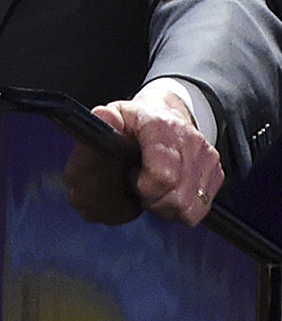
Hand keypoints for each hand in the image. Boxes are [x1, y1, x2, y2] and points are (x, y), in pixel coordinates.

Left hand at [66, 83, 223, 226]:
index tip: (133, 179)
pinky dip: (184, 207)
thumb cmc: (140, 119)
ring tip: (155, 191)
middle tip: (142, 189)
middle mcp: (191, 143)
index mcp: (164, 128)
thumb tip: (103, 117)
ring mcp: (207, 158)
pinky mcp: (217, 172)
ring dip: (170, 208)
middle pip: (177, 198)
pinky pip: (202, 207)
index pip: (162, 175)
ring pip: (191, 209)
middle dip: (154, 201)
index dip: (145, 187)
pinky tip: (170, 191)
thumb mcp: (119, 113)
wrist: (169, 112)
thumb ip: (106, 117)